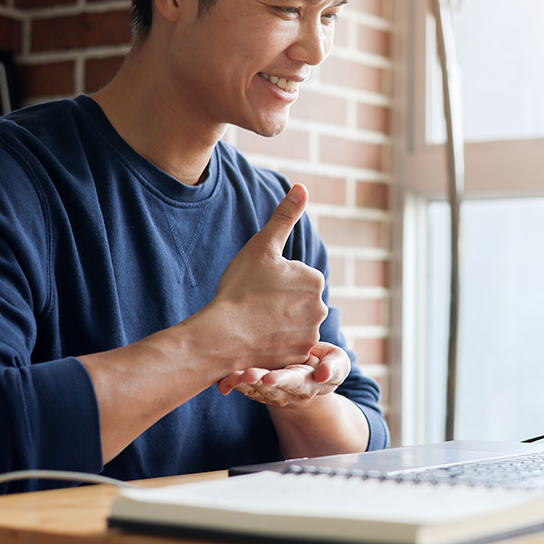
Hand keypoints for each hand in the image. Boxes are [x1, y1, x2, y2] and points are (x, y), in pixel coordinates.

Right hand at [195, 184, 326, 371]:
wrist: (223, 333)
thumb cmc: (240, 286)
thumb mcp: (262, 246)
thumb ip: (284, 216)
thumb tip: (302, 187)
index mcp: (314, 278)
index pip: (295, 276)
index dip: (274, 280)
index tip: (259, 285)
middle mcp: (320, 307)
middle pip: (297, 301)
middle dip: (279, 302)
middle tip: (254, 304)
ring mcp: (310, 334)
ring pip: (293, 323)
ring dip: (278, 323)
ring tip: (255, 322)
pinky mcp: (299, 355)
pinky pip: (288, 345)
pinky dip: (276, 343)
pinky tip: (259, 339)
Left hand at [217, 341, 349, 406]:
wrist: (310, 373)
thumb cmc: (326, 363)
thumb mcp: (338, 363)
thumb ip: (334, 367)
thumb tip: (324, 374)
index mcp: (307, 383)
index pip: (294, 383)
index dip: (283, 380)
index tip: (270, 377)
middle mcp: (286, 390)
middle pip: (270, 389)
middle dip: (257, 382)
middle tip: (246, 373)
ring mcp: (270, 390)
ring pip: (254, 390)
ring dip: (241, 383)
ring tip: (231, 375)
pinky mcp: (257, 386)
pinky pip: (243, 387)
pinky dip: (232, 384)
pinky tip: (222, 378)